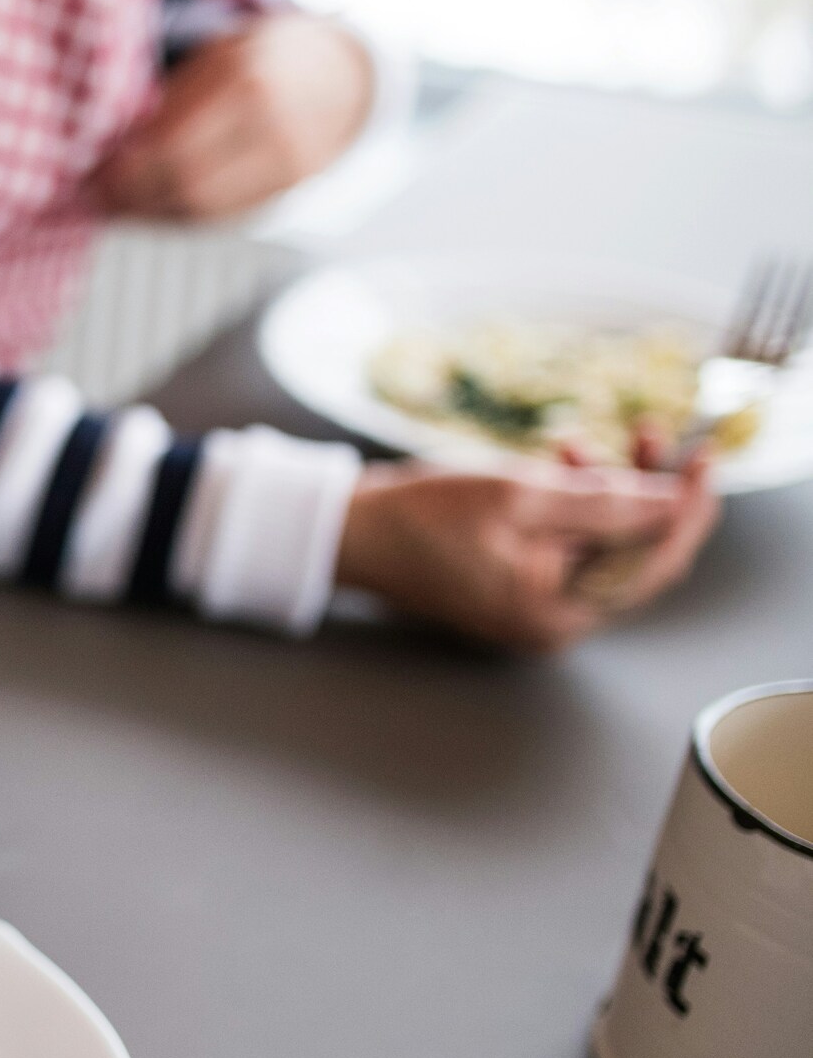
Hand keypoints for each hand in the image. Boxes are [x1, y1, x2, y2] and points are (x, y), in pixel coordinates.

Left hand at [86, 12, 372, 220]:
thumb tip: (108, 146)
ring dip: (150, 215)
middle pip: (187, 181)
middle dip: (130, 196)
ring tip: (115, 208)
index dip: (123, 167)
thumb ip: (174, 95)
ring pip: (204, 208)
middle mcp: (273, 125)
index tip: (86, 173)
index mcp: (245, 78)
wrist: (345, 74)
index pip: (170, 140)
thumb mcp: (219, 52)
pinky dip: (180, 219)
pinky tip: (153, 211)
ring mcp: (289, 164)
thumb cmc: (262, 57)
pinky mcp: (292, 192)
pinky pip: (225, 218)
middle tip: (93, 196)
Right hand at [333, 458, 719, 651]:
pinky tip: (558, 471)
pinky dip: (575, 509)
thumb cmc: (418, 517)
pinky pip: (570, 549)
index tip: (706, 460)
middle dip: (647, 494)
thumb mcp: (518, 495)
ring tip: (576, 446)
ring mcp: (536, 607)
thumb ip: (604, 503)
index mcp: (558, 610)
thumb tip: (673, 502)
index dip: (687, 509)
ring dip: (606, 494)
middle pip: (633, 556)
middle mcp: (555, 620)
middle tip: (653, 437)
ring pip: (602, 547)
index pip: (654, 562)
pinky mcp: (519, 588)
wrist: (351, 533)